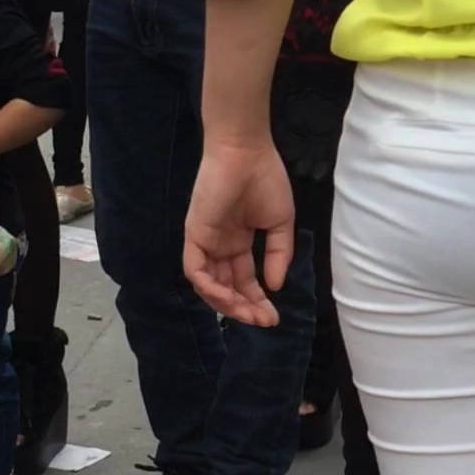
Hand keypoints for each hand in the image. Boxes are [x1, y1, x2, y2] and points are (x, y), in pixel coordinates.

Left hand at [184, 140, 294, 327]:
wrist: (246, 153)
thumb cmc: (266, 181)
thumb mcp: (281, 223)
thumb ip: (278, 255)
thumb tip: (275, 286)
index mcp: (239, 242)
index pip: (245, 280)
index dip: (258, 300)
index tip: (274, 317)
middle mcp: (220, 247)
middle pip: (227, 288)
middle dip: (245, 308)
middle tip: (264, 321)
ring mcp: (205, 242)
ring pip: (209, 286)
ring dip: (228, 304)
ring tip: (249, 314)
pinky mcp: (194, 235)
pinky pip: (195, 270)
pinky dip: (209, 287)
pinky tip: (228, 297)